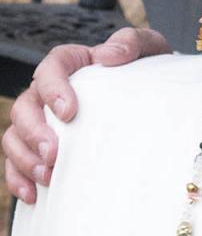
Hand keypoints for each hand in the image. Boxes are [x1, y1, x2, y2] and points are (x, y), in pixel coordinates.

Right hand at [2, 27, 169, 203]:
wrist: (153, 97)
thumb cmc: (144, 69)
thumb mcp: (147, 48)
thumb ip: (131, 42)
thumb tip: (108, 55)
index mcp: (71, 63)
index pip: (50, 67)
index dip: (52, 88)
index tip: (68, 111)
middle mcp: (49, 91)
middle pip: (25, 106)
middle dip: (33, 132)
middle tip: (54, 154)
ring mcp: (43, 119)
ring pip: (14, 135)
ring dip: (25, 158)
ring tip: (47, 176)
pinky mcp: (42, 146)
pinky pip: (17, 162)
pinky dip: (18, 178)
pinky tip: (33, 194)